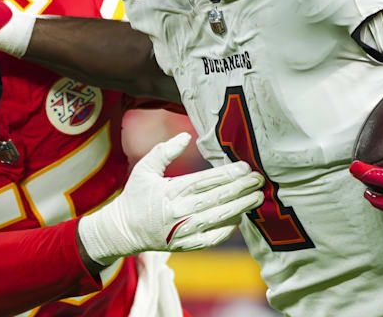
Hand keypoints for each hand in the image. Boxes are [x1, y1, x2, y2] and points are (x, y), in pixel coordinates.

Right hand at [78, 133, 263, 264]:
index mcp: (171, 191)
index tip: (245, 167)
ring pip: (218, 218)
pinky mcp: (185, 245)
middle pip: (217, 198)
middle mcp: (179, 211)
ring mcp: (183, 230)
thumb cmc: (136, 196)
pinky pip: (211, 238)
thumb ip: (164, 150)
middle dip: (241, 188)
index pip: (206, 181)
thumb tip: (186, 136)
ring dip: (240, 207)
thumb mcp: (145, 168)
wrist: (123, 229)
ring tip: (256, 198)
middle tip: (259, 180)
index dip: (228, 174)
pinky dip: (227, 229)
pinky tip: (239, 219)